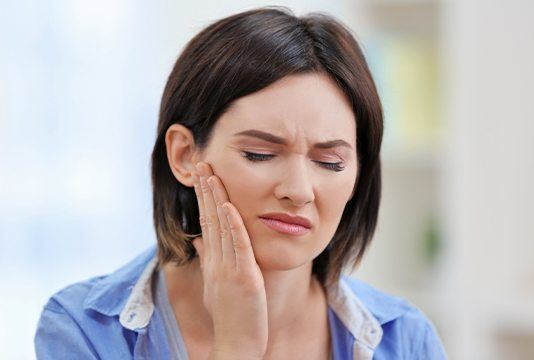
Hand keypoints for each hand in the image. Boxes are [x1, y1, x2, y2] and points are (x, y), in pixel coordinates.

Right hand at [191, 161, 267, 358]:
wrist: (236, 344)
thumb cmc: (229, 315)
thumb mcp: (215, 283)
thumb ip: (208, 258)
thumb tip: (199, 238)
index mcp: (213, 261)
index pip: (206, 222)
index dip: (203, 197)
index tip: (201, 175)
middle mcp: (217, 261)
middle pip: (210, 218)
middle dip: (205, 189)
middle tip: (202, 162)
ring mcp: (229, 269)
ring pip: (221, 227)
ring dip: (217, 199)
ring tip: (211, 174)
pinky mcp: (244, 278)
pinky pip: (238, 247)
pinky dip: (234, 226)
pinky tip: (230, 207)